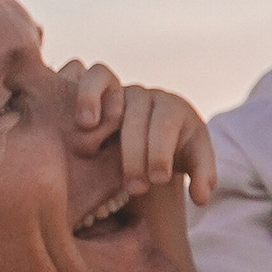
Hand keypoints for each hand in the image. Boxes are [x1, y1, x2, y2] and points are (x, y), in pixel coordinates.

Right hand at [66, 65, 215, 210]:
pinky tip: (70, 119)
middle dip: (133, 152)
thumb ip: (202, 177)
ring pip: (101, 77)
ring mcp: (114, 90)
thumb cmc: (174, 153)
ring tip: (86, 128)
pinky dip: (73, 91)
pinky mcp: (88, 93)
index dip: (161, 150)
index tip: (158, 180)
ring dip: (91, 97)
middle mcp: (142, 94)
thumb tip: (201, 198)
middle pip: (134, 111)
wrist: (152, 144)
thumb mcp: (193, 162)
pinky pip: (77, 73)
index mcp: (171, 107)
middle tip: (135, 188)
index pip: (165, 122)